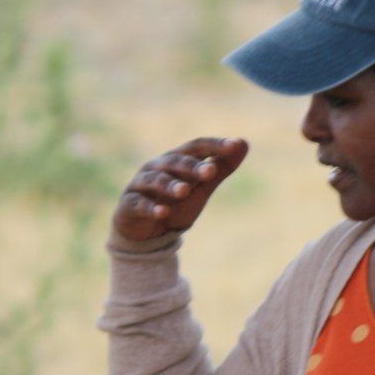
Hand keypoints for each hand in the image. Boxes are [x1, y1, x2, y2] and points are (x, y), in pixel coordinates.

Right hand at [111, 136, 248, 242]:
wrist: (149, 231)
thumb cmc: (177, 202)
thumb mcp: (202, 186)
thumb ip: (221, 167)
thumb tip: (244, 142)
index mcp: (177, 159)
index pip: (197, 146)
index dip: (215, 145)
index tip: (235, 145)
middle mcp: (157, 166)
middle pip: (176, 161)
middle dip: (193, 167)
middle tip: (211, 172)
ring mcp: (141, 184)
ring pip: (155, 180)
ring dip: (170, 185)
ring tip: (184, 191)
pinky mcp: (129, 205)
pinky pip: (139, 204)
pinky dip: (151, 208)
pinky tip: (162, 213)